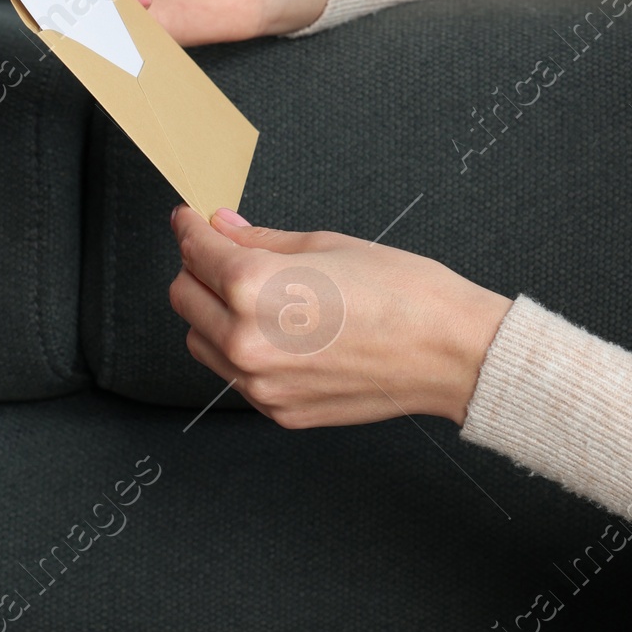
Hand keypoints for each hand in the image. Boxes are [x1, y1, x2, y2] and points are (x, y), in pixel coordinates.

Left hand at [168, 207, 513, 428]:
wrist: (448, 352)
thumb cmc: (403, 294)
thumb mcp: (326, 244)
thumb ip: (261, 240)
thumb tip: (225, 229)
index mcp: (253, 287)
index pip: (195, 251)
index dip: (190, 227)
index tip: (191, 220)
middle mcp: (245, 340)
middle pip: (183, 298)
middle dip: (199, 270)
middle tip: (227, 254)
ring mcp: (260, 383)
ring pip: (201, 342)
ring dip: (213, 315)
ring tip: (258, 298)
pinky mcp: (278, 411)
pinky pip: (236, 377)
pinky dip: (242, 352)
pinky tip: (281, 333)